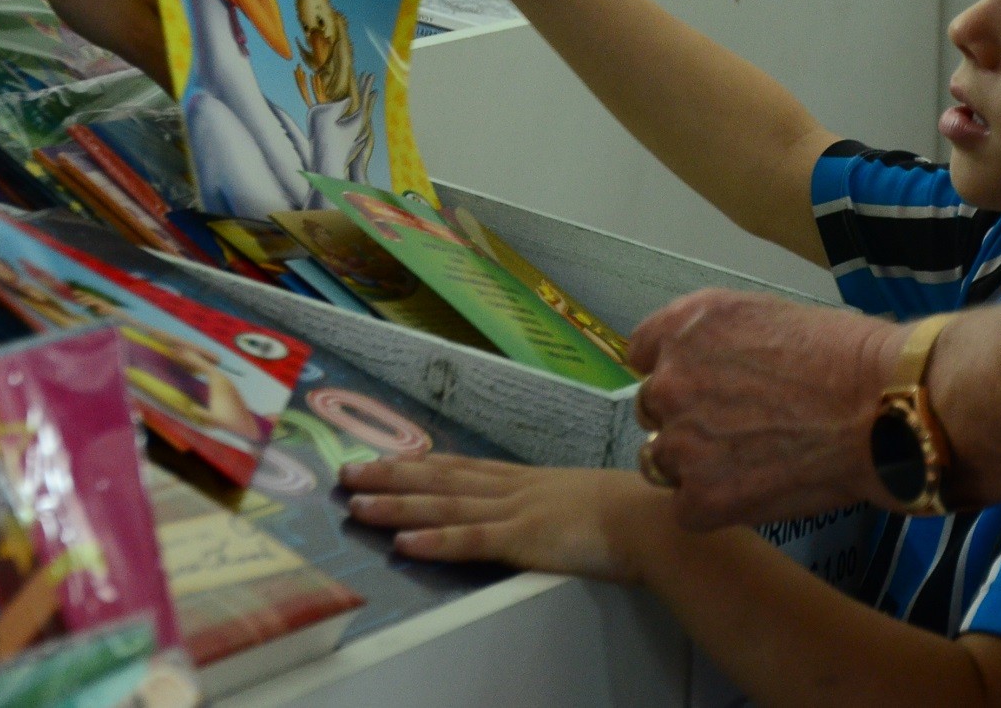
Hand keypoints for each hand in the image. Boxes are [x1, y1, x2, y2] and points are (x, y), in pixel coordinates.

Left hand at [342, 454, 669, 584]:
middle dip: (392, 476)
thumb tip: (548, 512)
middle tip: (348, 472)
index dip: (420, 464)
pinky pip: (471, 541)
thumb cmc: (628, 512)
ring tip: (358, 504)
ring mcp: (516, 511)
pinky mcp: (524, 539)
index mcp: (525, 480)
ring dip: (398, 505)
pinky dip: (435, 541)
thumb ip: (555, 505)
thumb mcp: (582, 499)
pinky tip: (403, 543)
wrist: (652, 519)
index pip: (462, 468)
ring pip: (444, 506)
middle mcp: (512, 488)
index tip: (386, 458)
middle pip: (441, 479)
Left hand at [628, 289, 903, 529]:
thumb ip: (720, 340)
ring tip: (749, 462)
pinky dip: (716, 506)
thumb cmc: (847, 357)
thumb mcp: (768, 315)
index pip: (643, 354)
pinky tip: (758, 491)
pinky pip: (686, 507)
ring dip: (694, 464)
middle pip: (652, 408)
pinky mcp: (700, 497)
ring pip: (661, 460)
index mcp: (686, 327)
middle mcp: (670, 380)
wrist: (882, 409)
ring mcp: (681, 442)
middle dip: (687, 417)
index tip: (703, 385)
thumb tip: (709, 365)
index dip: (676, 371)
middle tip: (739, 427)